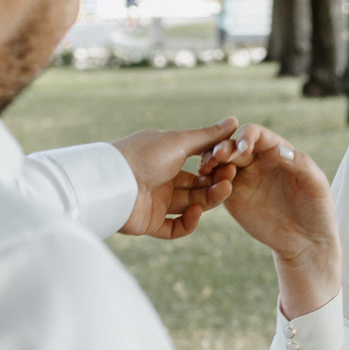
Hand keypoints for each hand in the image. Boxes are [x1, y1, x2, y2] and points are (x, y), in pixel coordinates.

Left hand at [114, 118, 242, 239]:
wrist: (113, 181)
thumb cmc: (144, 154)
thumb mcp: (179, 141)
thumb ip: (207, 136)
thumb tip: (234, 121)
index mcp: (166, 159)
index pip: (197, 167)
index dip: (214, 168)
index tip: (230, 165)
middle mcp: (162, 181)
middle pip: (196, 188)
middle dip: (214, 186)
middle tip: (229, 182)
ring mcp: (156, 202)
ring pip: (190, 207)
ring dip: (207, 201)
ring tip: (220, 193)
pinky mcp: (151, 222)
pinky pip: (175, 228)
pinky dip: (189, 223)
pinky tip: (196, 212)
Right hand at [215, 124, 340, 316]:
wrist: (307, 242)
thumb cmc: (317, 210)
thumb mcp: (316, 185)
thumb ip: (301, 164)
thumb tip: (277, 150)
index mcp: (277, 151)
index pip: (257, 135)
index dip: (246, 136)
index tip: (243, 148)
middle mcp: (257, 161)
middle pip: (233, 145)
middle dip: (223, 147)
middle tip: (218, 157)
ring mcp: (243, 179)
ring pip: (220, 162)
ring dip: (211, 160)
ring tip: (207, 168)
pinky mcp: (233, 198)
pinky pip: (216, 184)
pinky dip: (208, 181)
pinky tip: (206, 183)